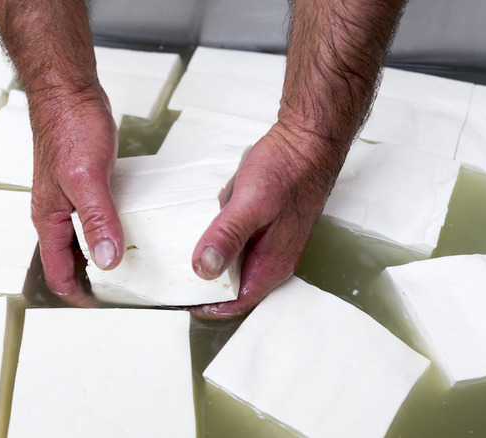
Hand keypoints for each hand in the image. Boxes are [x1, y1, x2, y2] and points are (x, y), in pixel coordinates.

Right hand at [29, 86, 123, 305]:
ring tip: (137, 269)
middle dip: (97, 283)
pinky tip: (136, 231)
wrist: (69, 92)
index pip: (58, 275)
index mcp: (49, 219)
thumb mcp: (85, 178)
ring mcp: (72, 202)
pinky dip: (114, 232)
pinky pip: (99, 220)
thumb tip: (107, 259)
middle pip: (73, 263)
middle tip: (129, 294)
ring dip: (107, 257)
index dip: (80, 297)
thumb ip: (96, 220)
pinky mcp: (88, 188)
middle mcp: (58, 215)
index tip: (106, 310)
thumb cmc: (68, 127)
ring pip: (87, 243)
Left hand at [190, 125, 341, 317]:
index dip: (207, 307)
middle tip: (175, 281)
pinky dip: (222, 246)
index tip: (180, 300)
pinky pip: (242, 247)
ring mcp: (274, 242)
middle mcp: (275, 258)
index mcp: (273, 262)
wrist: (310, 141)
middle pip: (237, 288)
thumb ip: (228, 236)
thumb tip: (205, 268)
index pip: (236, 303)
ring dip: (214, 266)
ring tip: (183, 259)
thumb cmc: (288, 168)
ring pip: (239, 267)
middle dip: (207, 289)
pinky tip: (206, 233)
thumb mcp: (252, 203)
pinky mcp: (269, 226)